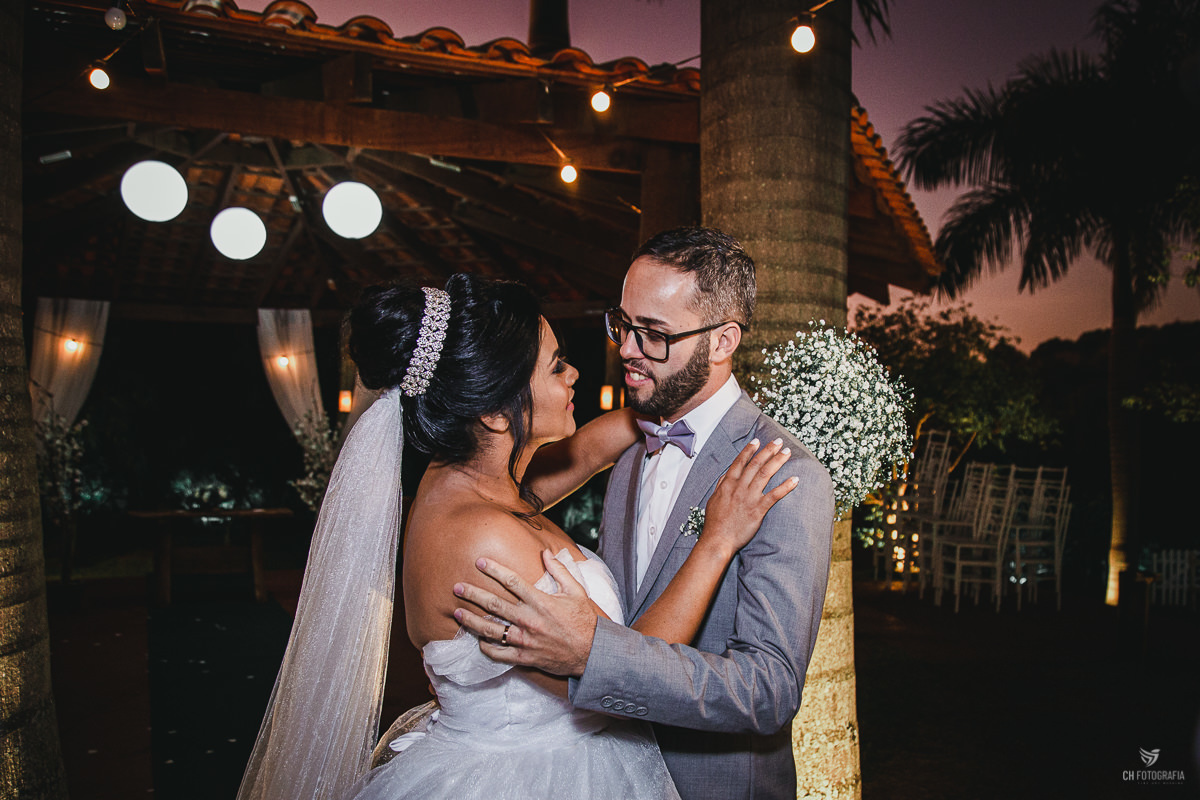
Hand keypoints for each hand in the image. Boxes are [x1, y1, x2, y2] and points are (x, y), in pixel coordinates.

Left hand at [453, 550, 598, 676]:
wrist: (592, 653)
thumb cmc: (584, 620)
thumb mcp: (576, 591)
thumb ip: (559, 571)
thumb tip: (545, 553)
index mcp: (540, 601)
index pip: (512, 581)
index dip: (494, 570)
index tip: (479, 562)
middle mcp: (528, 620)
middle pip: (494, 604)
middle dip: (473, 594)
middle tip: (456, 587)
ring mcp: (524, 640)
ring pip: (490, 630)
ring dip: (471, 621)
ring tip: (457, 612)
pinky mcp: (524, 657)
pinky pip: (498, 653)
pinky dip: (485, 647)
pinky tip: (477, 640)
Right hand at [702, 438, 798, 556]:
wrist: (717, 539)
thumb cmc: (715, 522)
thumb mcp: (713, 499)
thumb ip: (721, 485)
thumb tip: (727, 474)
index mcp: (728, 484)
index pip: (740, 462)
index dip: (749, 450)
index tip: (757, 441)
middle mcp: (739, 487)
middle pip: (755, 464)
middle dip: (767, 451)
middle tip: (778, 442)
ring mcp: (749, 498)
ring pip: (765, 474)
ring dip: (777, 461)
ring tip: (787, 453)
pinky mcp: (758, 510)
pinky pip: (774, 495)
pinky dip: (785, 486)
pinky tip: (795, 479)